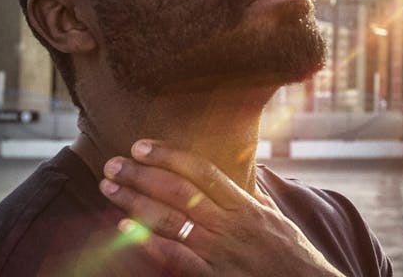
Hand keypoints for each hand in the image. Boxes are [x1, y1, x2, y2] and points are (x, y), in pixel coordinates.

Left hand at [98, 139, 345, 275]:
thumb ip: (251, 195)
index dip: (168, 155)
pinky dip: (148, 241)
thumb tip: (239, 171)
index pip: (201, 170)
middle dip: (141, 175)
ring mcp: (219, 252)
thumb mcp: (275, 217)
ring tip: (109, 188)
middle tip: (113, 164)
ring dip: (134, 201)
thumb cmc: (293, 256)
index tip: (140, 146)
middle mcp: (230, 225)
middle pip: (177, 191)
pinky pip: (175, 257)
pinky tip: (125, 228)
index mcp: (244, 205)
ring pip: (169, 220)